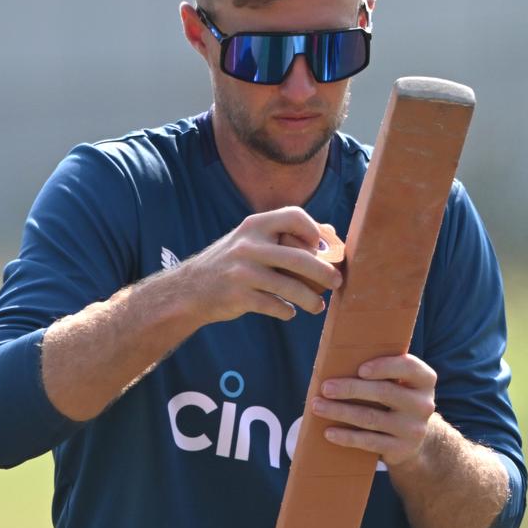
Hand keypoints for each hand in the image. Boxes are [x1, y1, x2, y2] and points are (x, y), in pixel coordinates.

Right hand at [177, 207, 342, 323]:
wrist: (190, 289)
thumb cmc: (230, 263)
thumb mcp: (250, 240)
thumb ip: (285, 234)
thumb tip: (330, 233)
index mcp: (254, 225)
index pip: (294, 216)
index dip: (314, 229)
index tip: (322, 247)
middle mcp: (249, 245)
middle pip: (300, 257)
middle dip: (324, 272)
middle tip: (337, 282)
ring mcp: (243, 272)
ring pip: (291, 287)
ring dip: (311, 299)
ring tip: (318, 307)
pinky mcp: (240, 297)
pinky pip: (275, 306)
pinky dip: (287, 311)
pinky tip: (289, 312)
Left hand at [311, 354, 436, 465]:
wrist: (414, 439)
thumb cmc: (395, 399)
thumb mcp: (398, 382)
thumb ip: (382, 370)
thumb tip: (338, 360)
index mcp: (424, 380)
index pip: (408, 367)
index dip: (384, 367)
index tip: (360, 369)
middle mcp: (423, 404)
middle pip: (383, 392)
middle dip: (350, 389)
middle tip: (325, 388)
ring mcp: (413, 429)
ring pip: (371, 418)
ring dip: (340, 411)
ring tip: (317, 406)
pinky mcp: (401, 449)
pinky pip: (369, 442)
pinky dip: (346, 437)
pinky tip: (329, 432)